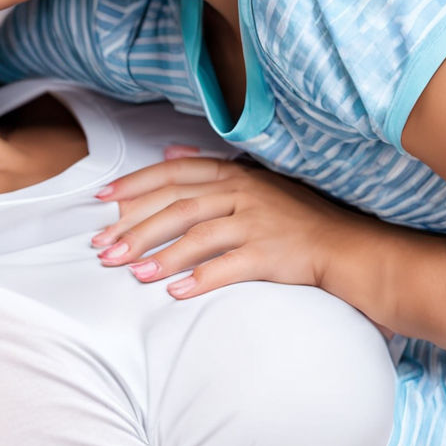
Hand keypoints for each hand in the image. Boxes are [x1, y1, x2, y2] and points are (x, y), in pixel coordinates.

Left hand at [91, 147, 351, 297]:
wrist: (344, 245)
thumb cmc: (294, 215)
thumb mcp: (253, 180)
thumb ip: (209, 168)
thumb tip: (168, 152)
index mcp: (231, 174)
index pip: (172, 175)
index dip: (134, 185)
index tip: (101, 200)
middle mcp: (239, 193)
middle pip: (176, 208)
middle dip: (135, 228)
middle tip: (103, 249)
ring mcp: (254, 223)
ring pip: (196, 236)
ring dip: (160, 257)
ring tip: (132, 274)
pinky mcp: (268, 254)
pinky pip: (227, 267)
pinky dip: (199, 280)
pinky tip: (175, 293)